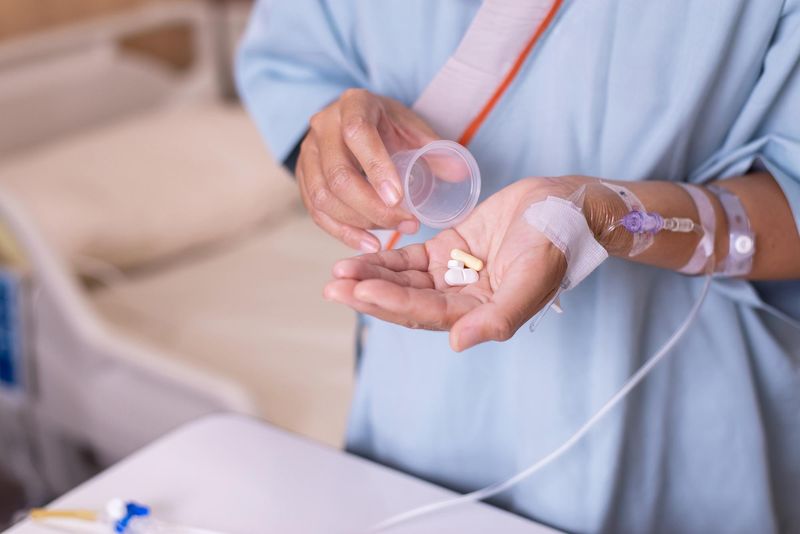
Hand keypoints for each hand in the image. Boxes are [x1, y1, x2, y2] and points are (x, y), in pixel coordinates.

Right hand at [297, 88, 439, 251]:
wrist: (356, 122)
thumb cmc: (389, 126)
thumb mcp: (414, 129)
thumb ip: (437, 150)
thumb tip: (461, 175)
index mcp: (353, 104)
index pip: (357, 133)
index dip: (376, 167)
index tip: (399, 198)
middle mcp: (322, 126)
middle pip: (338, 174)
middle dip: (373, 207)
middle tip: (407, 223)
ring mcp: (308, 153)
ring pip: (323, 197)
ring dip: (360, 222)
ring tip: (393, 232)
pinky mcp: (304, 179)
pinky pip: (316, 212)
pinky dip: (342, 232)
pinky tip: (368, 243)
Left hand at [324, 177, 594, 350]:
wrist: (562, 206)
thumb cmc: (554, 244)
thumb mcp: (531, 281)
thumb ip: (498, 316)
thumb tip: (458, 344)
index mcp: (479, 314)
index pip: (427, 314)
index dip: (392, 303)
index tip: (361, 290)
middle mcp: (461, 300)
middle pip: (406, 301)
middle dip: (369, 295)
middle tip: (334, 287)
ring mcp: (452, 274)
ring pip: (403, 281)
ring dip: (371, 277)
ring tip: (339, 271)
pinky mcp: (448, 249)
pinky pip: (410, 258)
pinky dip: (385, 259)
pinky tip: (359, 257)